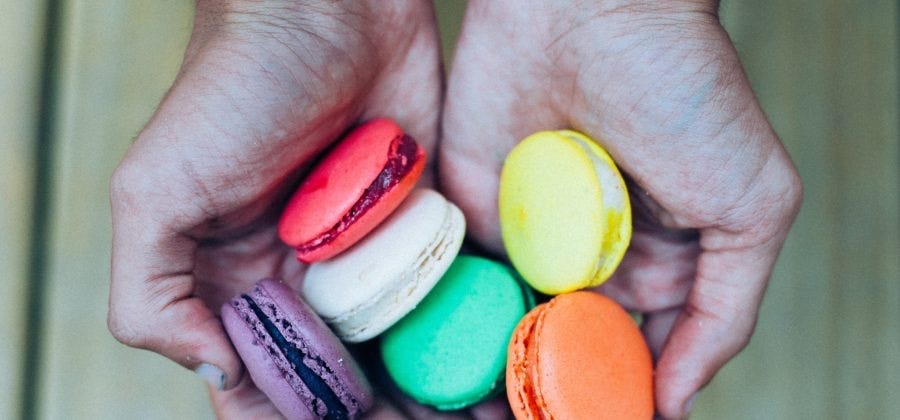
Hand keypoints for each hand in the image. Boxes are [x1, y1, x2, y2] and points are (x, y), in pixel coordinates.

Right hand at [108, 0, 445, 415]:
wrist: (331, 9)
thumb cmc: (232, 87)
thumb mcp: (155, 188)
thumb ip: (152, 292)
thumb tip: (216, 369)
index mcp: (237, 286)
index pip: (266, 384)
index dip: (300, 419)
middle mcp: (302, 283)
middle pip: (341, 384)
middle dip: (379, 419)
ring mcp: (366, 260)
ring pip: (399, 356)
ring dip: (430, 395)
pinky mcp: (420, 229)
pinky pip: (444, 299)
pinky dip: (465, 340)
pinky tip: (490, 374)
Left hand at [440, 1, 801, 417]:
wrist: (587, 8)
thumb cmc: (684, 90)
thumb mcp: (751, 205)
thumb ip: (725, 308)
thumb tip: (676, 398)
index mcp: (656, 266)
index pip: (635, 358)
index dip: (619, 400)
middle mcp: (590, 262)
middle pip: (568, 356)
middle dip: (553, 399)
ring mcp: (528, 242)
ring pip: (510, 337)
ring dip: (498, 382)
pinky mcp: (471, 216)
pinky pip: (460, 287)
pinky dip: (457, 331)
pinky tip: (452, 372)